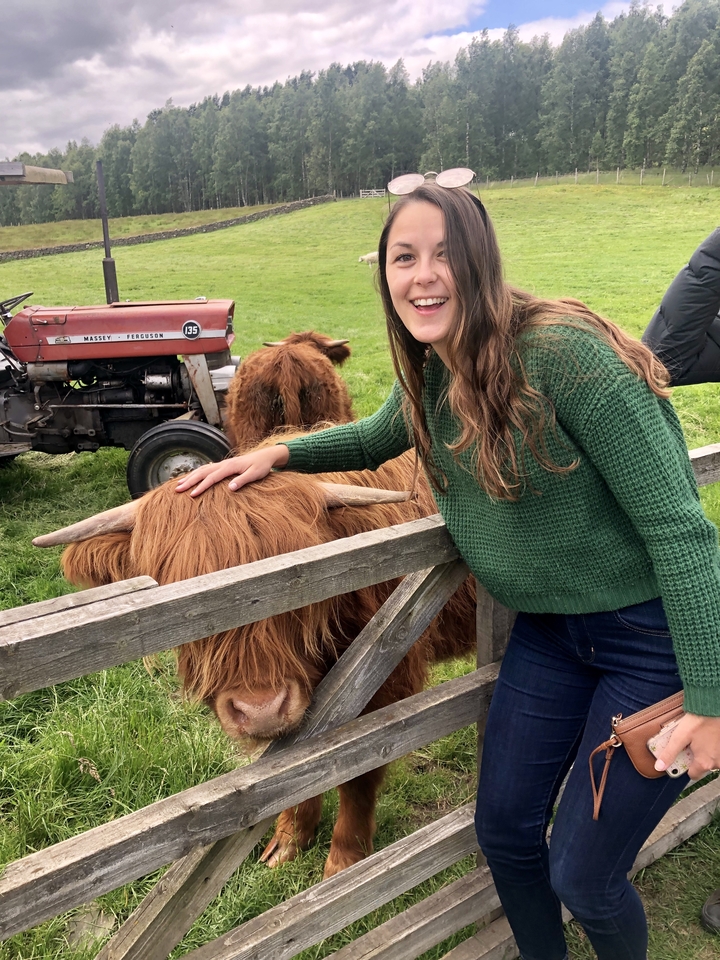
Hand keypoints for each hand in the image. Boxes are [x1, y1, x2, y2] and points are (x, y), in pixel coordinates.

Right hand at [174, 445, 289, 496]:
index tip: (192, 495)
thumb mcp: (255, 474)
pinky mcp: (223, 466)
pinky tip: (190, 478)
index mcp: (230, 467)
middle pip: (202, 472)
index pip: (212, 478)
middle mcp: (223, 464)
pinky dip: (196, 474)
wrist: (265, 456)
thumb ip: (243, 481)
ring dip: (190, 477)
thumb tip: (230, 488)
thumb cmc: (261, 467)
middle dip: (189, 481)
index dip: (201, 486)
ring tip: (178, 485)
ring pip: (202, 469)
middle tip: (177, 490)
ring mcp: (222, 464)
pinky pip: (206, 469)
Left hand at [654, 712, 719, 779]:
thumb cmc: (699, 720)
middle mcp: (717, 762)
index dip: (686, 767)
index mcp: (704, 763)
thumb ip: (670, 753)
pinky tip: (708, 736)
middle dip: (696, 757)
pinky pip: (718, 751)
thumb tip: (659, 767)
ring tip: (700, 738)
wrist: (713, 707)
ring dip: (706, 751)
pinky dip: (713, 746)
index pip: (693, 775)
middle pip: (703, 766)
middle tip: (691, 744)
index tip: (682, 758)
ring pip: (712, 758)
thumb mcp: (680, 736)